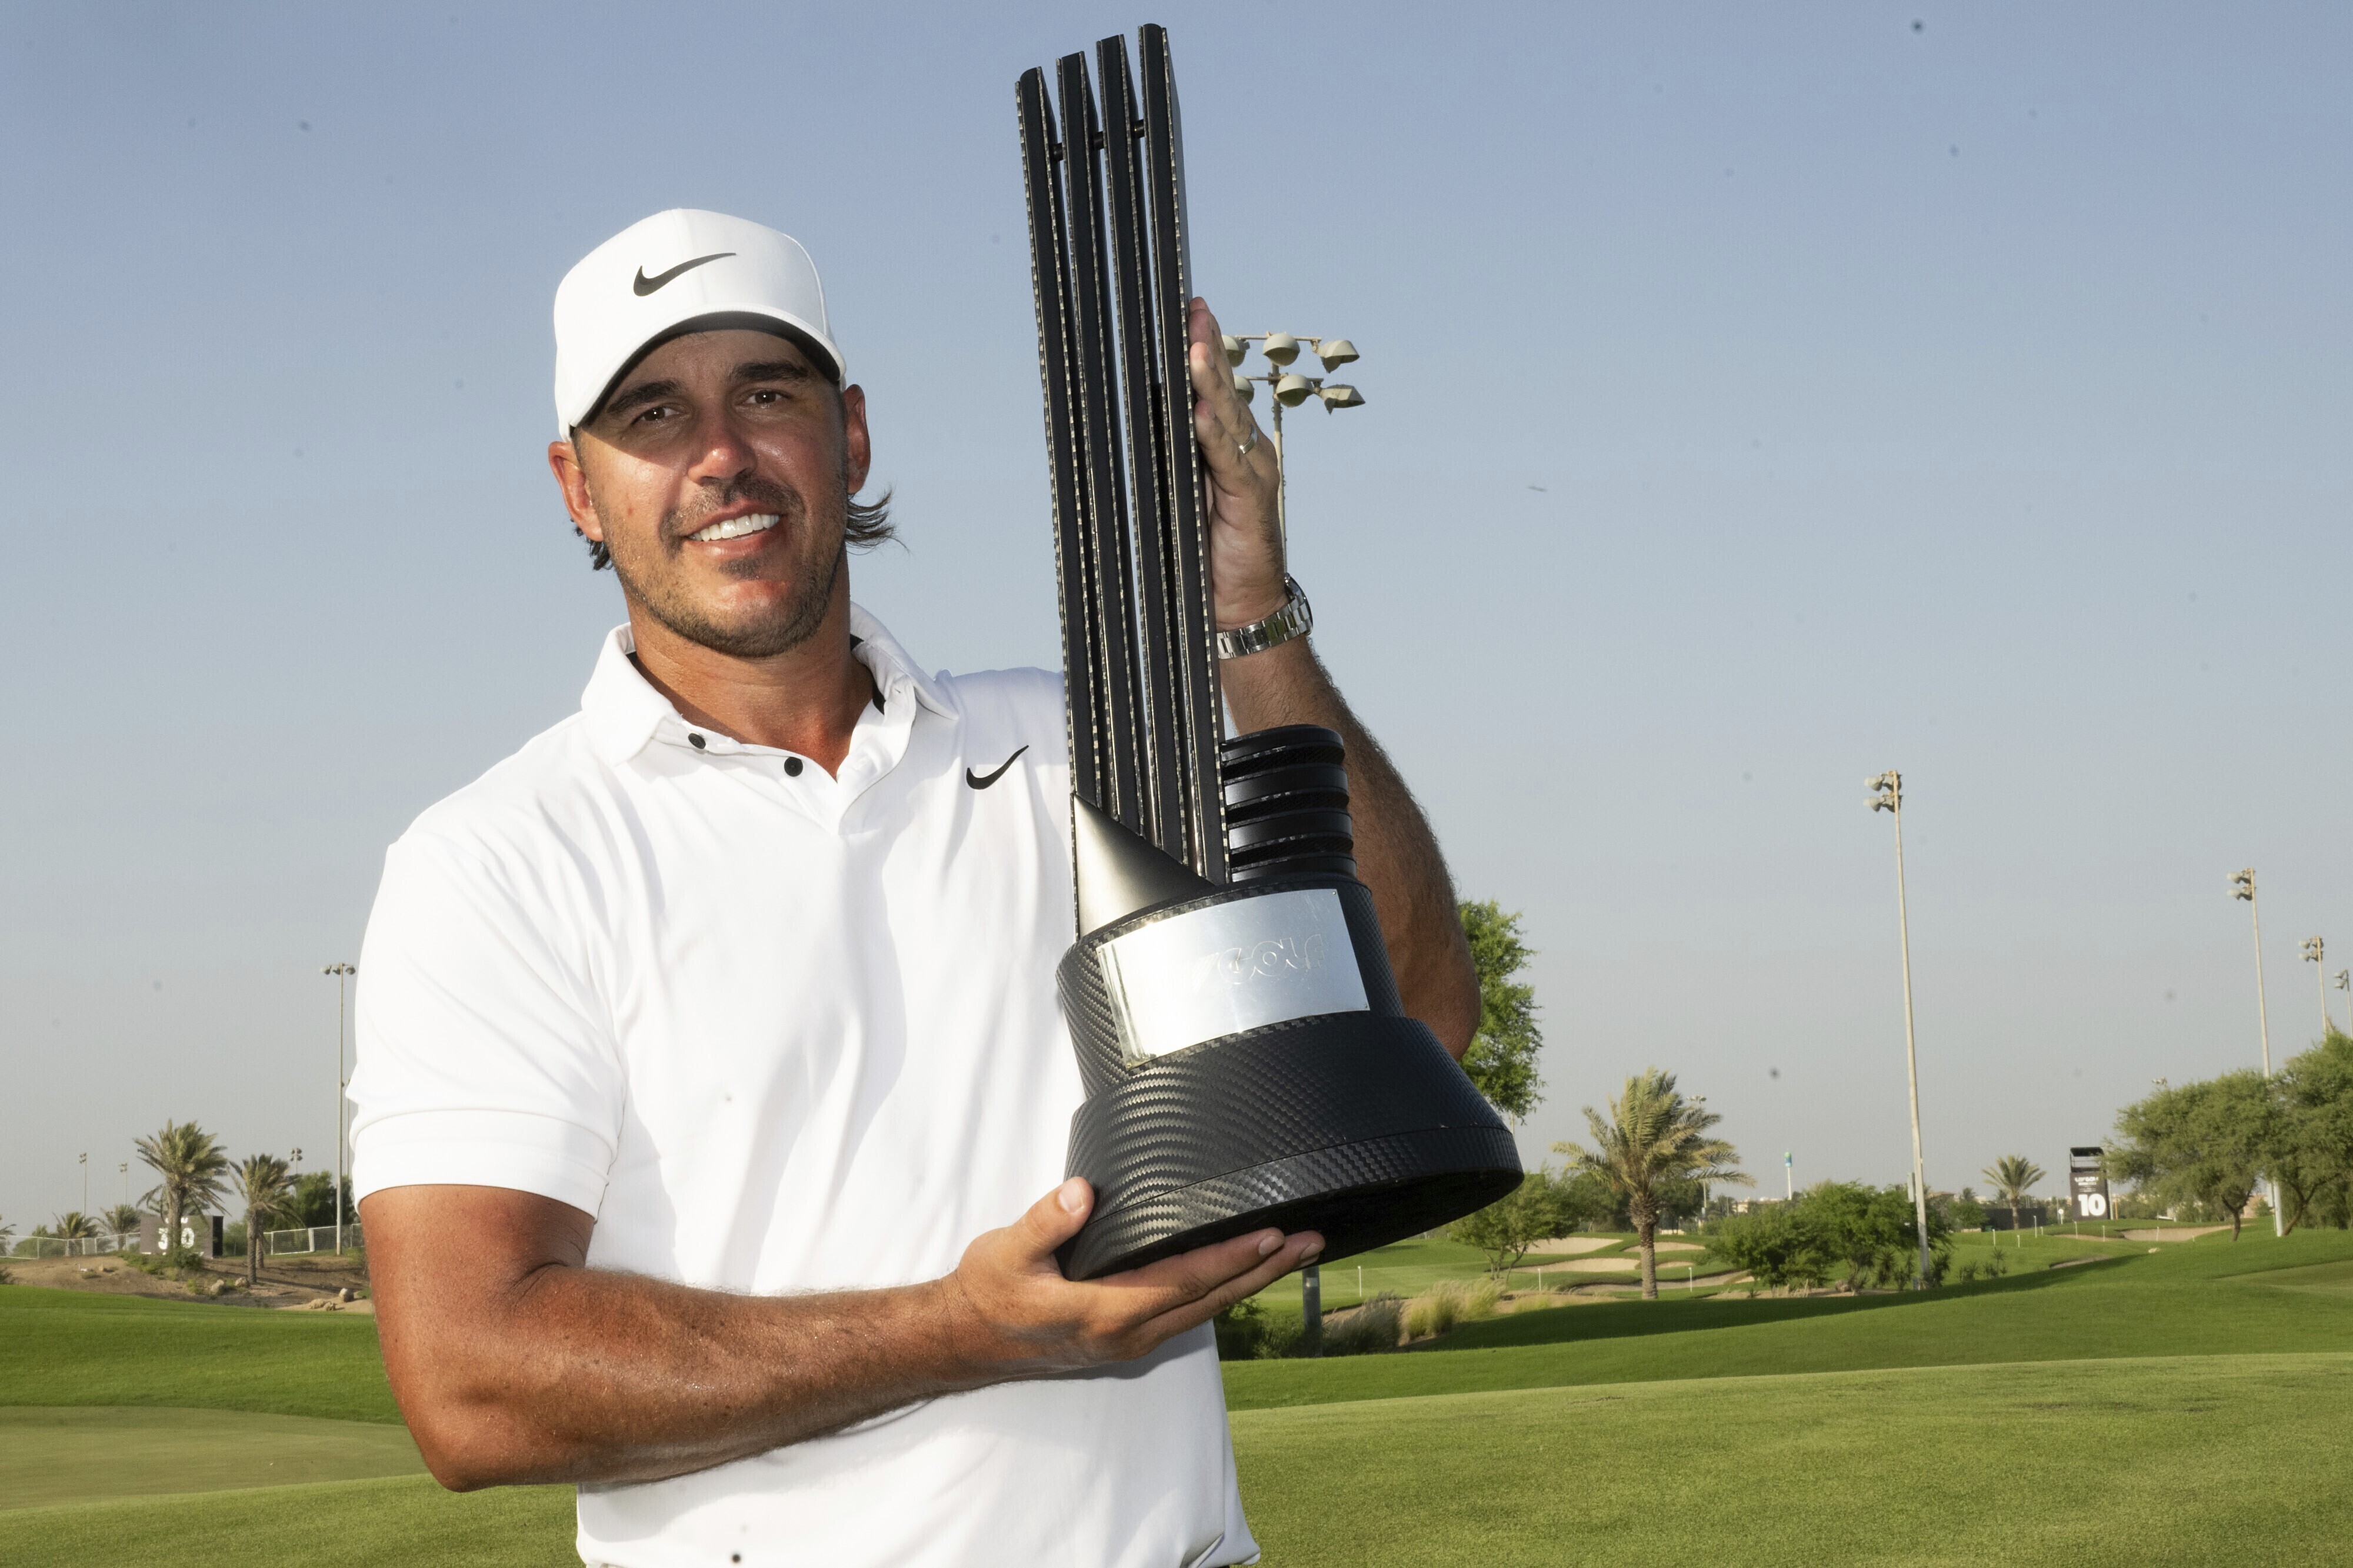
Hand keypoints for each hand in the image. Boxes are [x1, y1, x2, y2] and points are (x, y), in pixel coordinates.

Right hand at [943, 1178, 1320, 1374]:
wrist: (964, 1339)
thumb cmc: (987, 1293)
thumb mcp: (1005, 1250)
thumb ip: (1046, 1222)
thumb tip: (1083, 1194)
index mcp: (1104, 1313)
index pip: (1184, 1281)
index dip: (1231, 1258)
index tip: (1272, 1236)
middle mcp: (1126, 1334)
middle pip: (1211, 1299)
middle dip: (1264, 1270)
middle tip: (1311, 1243)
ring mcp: (1128, 1341)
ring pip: (1205, 1309)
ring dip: (1250, 1281)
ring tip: (1293, 1255)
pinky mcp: (1125, 1338)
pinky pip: (1187, 1313)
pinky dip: (1221, 1290)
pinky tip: (1240, 1274)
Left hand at [1186, 297, 1288, 629]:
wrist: (1236, 603)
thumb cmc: (1204, 548)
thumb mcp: (1178, 491)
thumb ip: (1168, 455)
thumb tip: (1132, 420)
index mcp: (1225, 442)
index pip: (1213, 386)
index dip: (1202, 347)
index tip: (1186, 309)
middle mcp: (1243, 448)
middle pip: (1223, 389)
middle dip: (1206, 346)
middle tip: (1191, 309)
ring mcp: (1251, 470)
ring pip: (1228, 416)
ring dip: (1210, 381)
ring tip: (1194, 348)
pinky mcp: (1251, 498)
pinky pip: (1228, 461)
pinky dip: (1214, 436)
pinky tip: (1202, 412)